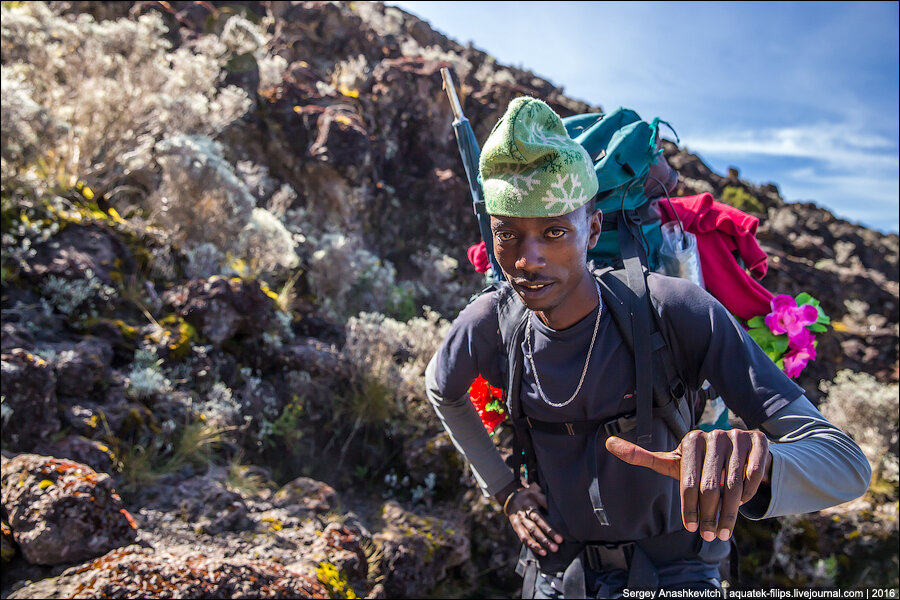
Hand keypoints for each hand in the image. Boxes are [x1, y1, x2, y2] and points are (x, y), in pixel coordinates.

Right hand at [505, 483, 563, 556]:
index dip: (552, 515)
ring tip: (552, 549)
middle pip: (537, 520)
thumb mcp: (538, 490)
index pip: (544, 505)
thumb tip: (563, 504)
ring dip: (541, 540)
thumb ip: (547, 497)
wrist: (510, 497)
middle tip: (559, 541)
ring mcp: (520, 517)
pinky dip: (532, 545)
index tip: (563, 525)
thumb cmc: (530, 495)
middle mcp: (526, 507)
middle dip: (549, 531)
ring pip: (530, 530)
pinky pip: (523, 536)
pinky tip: (541, 551)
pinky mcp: (515, 525)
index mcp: (533, 497)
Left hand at [606, 429, 771, 541]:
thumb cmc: (699, 465)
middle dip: (709, 516)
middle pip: (711, 487)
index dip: (689, 508)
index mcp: (691, 440)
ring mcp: (738, 437)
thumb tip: (607, 442)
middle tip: (708, 535)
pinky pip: (754, 476)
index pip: (687, 482)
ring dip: (730, 513)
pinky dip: (749, 494)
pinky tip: (743, 504)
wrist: (738, 454)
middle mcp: (714, 435)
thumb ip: (643, 456)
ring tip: (723, 531)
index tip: (690, 528)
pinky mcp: (759, 442)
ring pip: (734, 485)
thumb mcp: (673, 463)